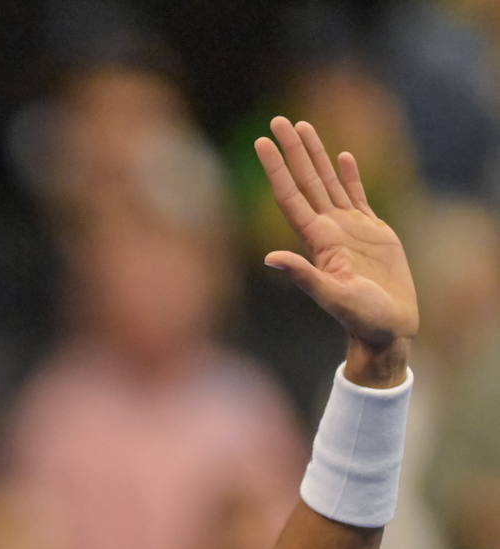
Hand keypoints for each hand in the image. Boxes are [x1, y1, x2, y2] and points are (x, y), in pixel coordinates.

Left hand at [256, 117, 416, 383]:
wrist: (386, 329)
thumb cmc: (360, 319)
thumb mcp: (331, 297)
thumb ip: (304, 276)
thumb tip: (270, 258)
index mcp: (317, 240)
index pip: (290, 196)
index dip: (277, 168)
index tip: (261, 142)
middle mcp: (329, 229)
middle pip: (306, 180)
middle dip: (292, 150)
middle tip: (278, 120)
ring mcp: (350, 229)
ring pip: (328, 182)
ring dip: (316, 155)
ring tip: (303, 127)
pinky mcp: (373, 232)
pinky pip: (358, 196)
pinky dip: (349, 175)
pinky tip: (342, 155)